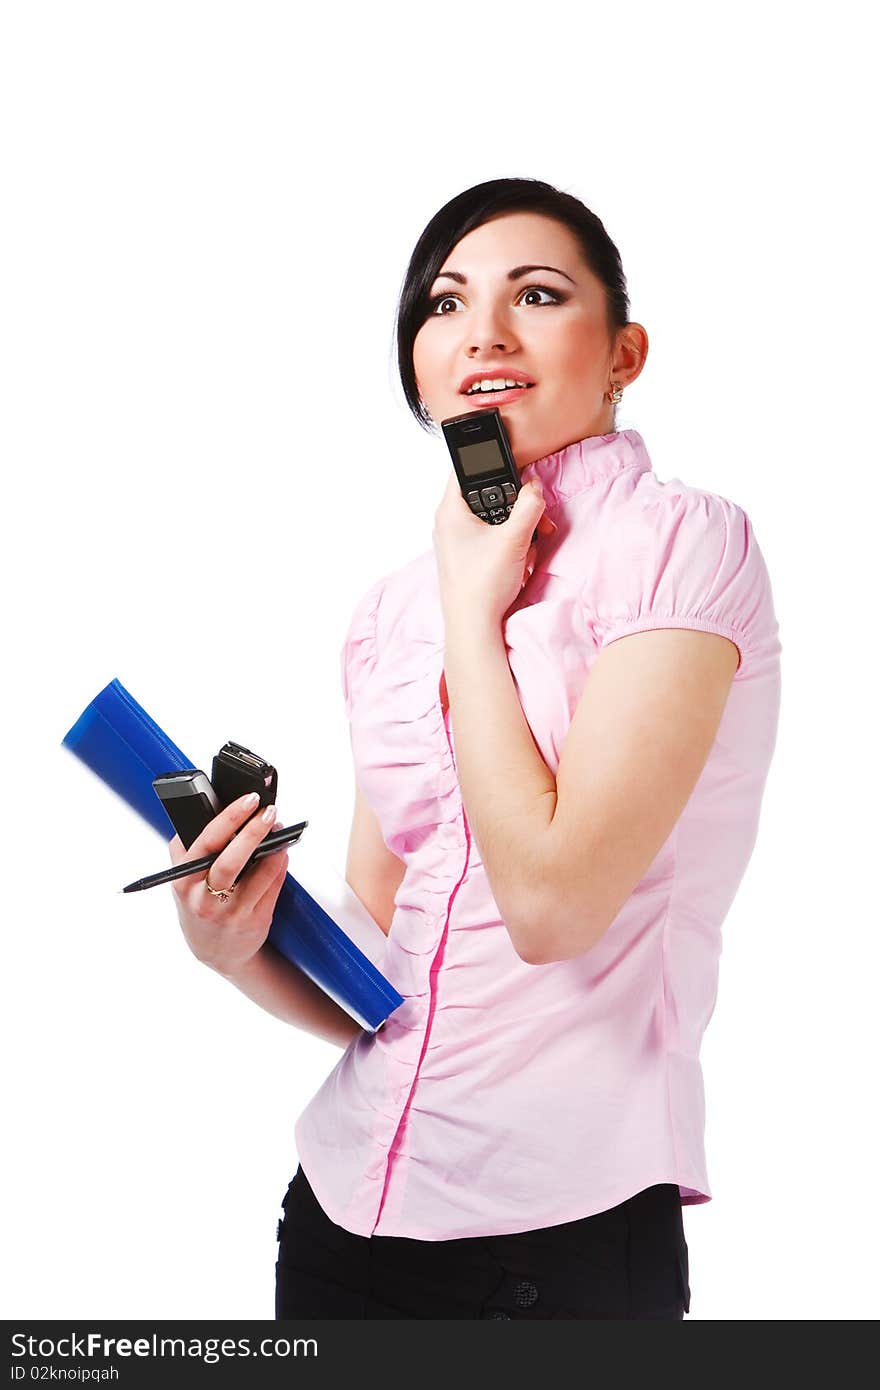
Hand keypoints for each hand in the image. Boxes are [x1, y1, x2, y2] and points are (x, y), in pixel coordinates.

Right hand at [169, 792, 289, 977]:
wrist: (217, 952)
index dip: (229, 818)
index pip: (205, 843)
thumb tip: (205, 808)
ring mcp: (231, 913)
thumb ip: (188, 849)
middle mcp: (205, 899)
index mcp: (185, 882)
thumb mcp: (184, 880)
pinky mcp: (254, 921)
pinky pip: (273, 887)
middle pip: (230, 861)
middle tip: (268, 811)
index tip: (248, 799)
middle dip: (253, 832)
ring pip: (258, 875)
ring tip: (278, 828)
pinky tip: (281, 851)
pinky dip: (279, 865)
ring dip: (274, 848)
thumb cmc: (201, 905)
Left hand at [432, 471, 556, 629]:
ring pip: (492, 520)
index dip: (492, 464)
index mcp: (450, 511)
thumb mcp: (513, 539)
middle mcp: (448, 523)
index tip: (514, 466)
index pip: (466, 470)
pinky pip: (491, 539)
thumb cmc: (482, 586)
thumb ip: (528, 507)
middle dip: (515, 506)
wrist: (473, 627)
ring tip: (529, 543)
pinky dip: (508, 544)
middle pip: (486, 496)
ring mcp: (456, 542)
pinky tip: (519, 559)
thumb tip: (535, 488)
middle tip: (534, 515)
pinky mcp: (466, 557)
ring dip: (516, 528)